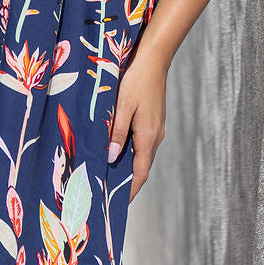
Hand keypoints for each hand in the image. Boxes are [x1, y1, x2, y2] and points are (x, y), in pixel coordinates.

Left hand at [107, 47, 168, 202]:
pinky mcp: (153, 121)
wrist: (154, 59)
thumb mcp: (122, 106)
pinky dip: (130, 153)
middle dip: (127, 182)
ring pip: (141, 155)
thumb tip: (112, 157)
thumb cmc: (136, 80)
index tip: (117, 204)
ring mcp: (156, 129)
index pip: (140, 173)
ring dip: (128, 167)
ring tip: (108, 175)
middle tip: (107, 192)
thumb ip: (117, 132)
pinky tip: (116, 150)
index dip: (130, 191)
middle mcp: (155, 136)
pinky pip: (142, 143)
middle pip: (141, 167)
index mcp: (148, 136)